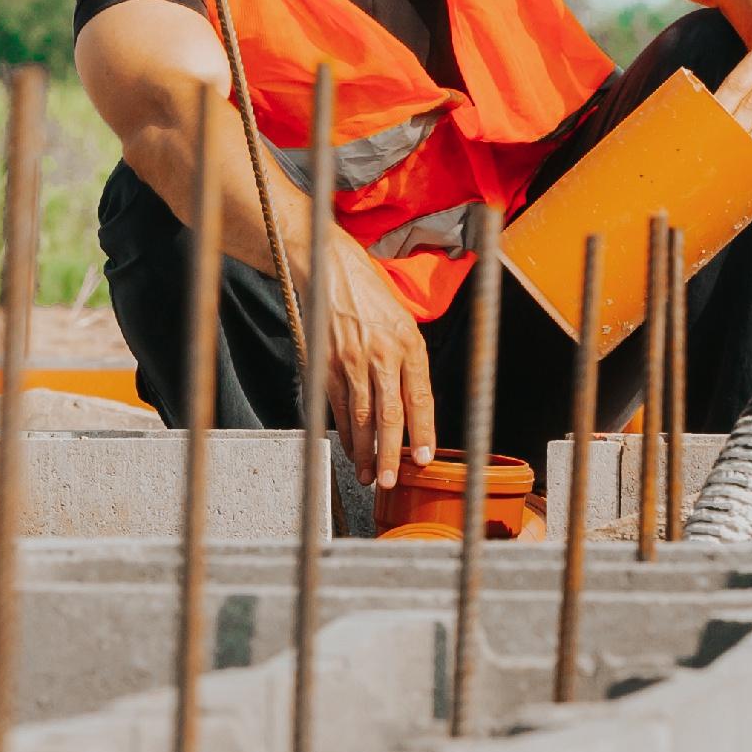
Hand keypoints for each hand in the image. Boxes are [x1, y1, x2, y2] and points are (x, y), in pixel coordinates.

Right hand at [312, 233, 436, 490]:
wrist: (331, 269)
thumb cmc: (372, 296)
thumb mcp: (403, 323)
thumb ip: (410, 363)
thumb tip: (413, 408)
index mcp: (409, 345)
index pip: (420, 399)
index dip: (423, 433)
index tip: (424, 460)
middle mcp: (382, 355)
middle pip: (389, 416)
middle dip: (390, 454)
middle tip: (389, 481)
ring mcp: (352, 361)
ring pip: (361, 418)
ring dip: (365, 452)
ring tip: (368, 475)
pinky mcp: (327, 364)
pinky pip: (339, 407)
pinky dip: (346, 432)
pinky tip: (351, 449)